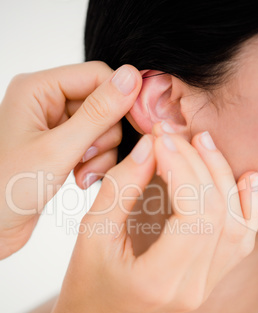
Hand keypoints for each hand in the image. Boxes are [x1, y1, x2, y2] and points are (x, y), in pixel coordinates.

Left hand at [0, 62, 141, 258]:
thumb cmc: (9, 188)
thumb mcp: (59, 150)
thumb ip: (98, 114)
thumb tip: (131, 78)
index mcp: (37, 89)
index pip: (97, 76)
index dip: (122, 98)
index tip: (141, 124)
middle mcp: (46, 102)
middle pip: (103, 103)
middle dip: (104, 135)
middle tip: (87, 158)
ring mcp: (55, 126)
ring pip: (102, 127)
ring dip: (100, 154)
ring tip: (81, 174)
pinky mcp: (61, 147)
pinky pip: (94, 146)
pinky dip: (94, 164)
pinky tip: (79, 179)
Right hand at [55, 124, 257, 312]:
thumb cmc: (85, 282)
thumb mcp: (92, 232)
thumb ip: (122, 187)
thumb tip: (151, 146)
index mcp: (159, 280)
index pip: (192, 214)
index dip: (181, 168)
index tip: (159, 139)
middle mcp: (193, 287)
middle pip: (217, 213)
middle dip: (198, 164)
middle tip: (173, 135)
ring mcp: (207, 285)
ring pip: (236, 224)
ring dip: (222, 177)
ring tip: (203, 143)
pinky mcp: (210, 278)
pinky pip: (241, 240)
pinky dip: (246, 205)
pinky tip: (246, 178)